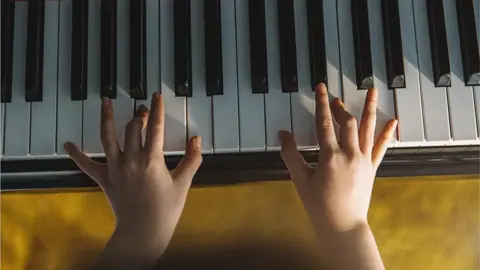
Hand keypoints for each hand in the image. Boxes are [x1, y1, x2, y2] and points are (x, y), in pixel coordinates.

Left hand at [64, 93, 201, 265]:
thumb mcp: (183, 183)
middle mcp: (132, 160)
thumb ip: (192, 159)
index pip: (155, 127)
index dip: (157, 109)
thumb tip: (197, 139)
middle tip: (142, 110)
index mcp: (152, 160)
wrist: (144, 231)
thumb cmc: (166, 210)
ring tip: (105, 102)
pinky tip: (68, 144)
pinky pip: (87, 165)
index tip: (156, 96)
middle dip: (138, 115)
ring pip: (108, 137)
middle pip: (132, 128)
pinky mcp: (104, 179)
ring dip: (107, 118)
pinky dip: (77, 154)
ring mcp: (116, 168)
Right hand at [279, 84, 396, 232]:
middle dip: (340, 107)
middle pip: (346, 122)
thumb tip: (283, 135)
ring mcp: (363, 161)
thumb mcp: (300, 180)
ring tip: (372, 91)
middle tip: (334, 97)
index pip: (325, 123)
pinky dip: (387, 133)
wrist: (342, 226)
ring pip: (367, 129)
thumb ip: (291, 155)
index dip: (322, 104)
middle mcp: (350, 155)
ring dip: (368, 108)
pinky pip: (381, 147)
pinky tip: (392, 121)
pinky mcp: (371, 168)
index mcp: (331, 157)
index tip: (322, 88)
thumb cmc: (319, 206)